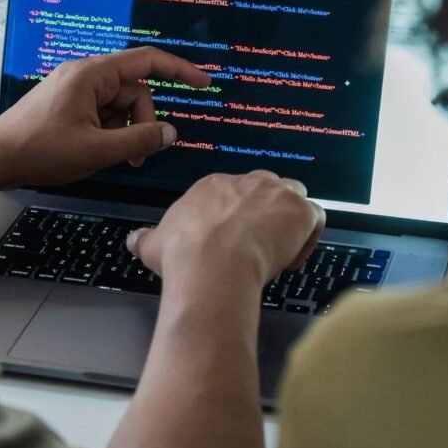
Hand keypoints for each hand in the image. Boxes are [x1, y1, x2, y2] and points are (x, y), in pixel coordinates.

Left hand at [0, 48, 210, 188]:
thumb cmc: (41, 150)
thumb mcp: (97, 150)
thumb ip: (139, 140)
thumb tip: (171, 133)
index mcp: (92, 74)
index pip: (147, 60)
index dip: (180, 70)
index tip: (204, 83)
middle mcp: (85, 74)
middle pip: (135, 90)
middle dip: (143, 122)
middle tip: (137, 155)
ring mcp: (75, 88)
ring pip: (119, 105)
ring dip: (126, 130)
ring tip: (116, 158)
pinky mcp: (67, 104)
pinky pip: (102, 112)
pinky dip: (109, 131)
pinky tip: (99, 152)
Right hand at [127, 170, 325, 294]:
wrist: (212, 265)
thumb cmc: (184, 255)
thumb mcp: (155, 244)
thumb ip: (146, 239)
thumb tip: (132, 239)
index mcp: (214, 186)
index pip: (234, 192)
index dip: (238, 218)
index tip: (235, 242)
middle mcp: (247, 182)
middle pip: (266, 188)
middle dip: (266, 212)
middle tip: (258, 244)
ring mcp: (276, 193)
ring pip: (294, 196)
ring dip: (290, 219)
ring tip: (280, 250)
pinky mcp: (299, 210)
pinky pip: (314, 216)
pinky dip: (309, 235)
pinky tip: (294, 258)